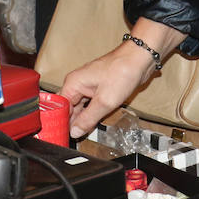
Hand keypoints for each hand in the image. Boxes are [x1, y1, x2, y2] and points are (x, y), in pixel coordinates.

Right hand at [61, 19, 182, 136]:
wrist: (139, 59)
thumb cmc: (122, 72)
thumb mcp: (105, 101)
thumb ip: (88, 118)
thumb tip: (75, 131)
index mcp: (73, 83)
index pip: (59, 108)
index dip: (60, 123)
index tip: (62, 136)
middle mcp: (77, 83)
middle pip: (68, 108)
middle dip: (70, 123)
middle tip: (73, 139)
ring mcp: (88, 85)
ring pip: (79, 107)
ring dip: (81, 119)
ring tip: (81, 134)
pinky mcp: (98, 88)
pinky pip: (89, 104)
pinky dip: (90, 114)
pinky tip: (91, 124)